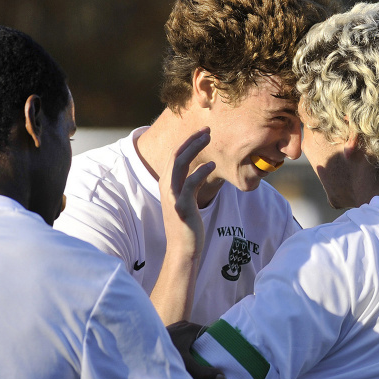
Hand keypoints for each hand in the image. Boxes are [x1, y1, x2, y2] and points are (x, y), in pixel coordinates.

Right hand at [160, 128, 215, 262]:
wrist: (183, 249)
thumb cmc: (187, 226)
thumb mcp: (186, 202)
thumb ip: (189, 186)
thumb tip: (201, 172)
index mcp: (167, 185)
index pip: (175, 156)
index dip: (188, 142)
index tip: (203, 132)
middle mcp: (166, 187)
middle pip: (177, 155)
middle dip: (191, 140)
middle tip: (207, 129)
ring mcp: (173, 196)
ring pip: (180, 164)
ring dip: (194, 148)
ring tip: (209, 138)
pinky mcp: (181, 206)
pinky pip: (190, 184)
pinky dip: (200, 172)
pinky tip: (211, 165)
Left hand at [167, 321, 223, 378]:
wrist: (136, 350)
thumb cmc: (162, 356)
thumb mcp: (186, 366)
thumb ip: (204, 372)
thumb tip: (222, 377)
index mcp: (191, 328)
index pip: (211, 333)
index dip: (218, 343)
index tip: (224, 353)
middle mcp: (184, 325)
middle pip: (201, 336)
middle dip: (207, 348)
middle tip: (214, 360)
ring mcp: (175, 329)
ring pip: (191, 338)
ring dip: (195, 349)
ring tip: (202, 361)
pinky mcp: (168, 334)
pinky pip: (182, 340)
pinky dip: (186, 348)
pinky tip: (187, 359)